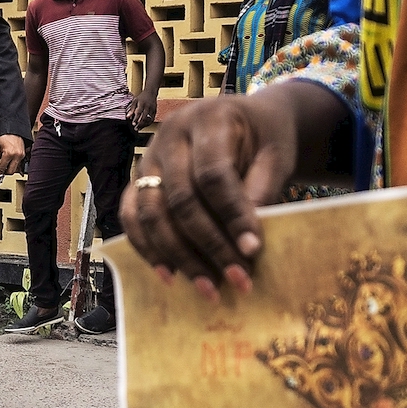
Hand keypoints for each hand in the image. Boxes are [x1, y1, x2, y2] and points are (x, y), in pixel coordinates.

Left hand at [0, 134, 26, 177]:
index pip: (2, 169)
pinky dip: (12, 164)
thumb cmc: (4, 135)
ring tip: (4, 161)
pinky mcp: (23, 154)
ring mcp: (21, 155)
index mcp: (9, 153)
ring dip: (9, 167)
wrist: (13, 128)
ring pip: (15, 168)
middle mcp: (17, 155)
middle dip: (4, 172)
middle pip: (11, 172)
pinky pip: (18, 163)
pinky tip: (9, 159)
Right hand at [119, 83, 342, 299]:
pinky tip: (169, 275)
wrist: (247, 121)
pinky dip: (146, 247)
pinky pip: (131, 215)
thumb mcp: (276, 155)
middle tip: (236, 278)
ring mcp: (149, 157)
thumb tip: (247, 244)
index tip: (253, 250)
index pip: (213, 174)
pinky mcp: (139, 178)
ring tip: (207, 287)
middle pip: (180, 198)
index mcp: (208, 119)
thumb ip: (262, 190)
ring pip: (151, 212)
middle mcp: (169, 135)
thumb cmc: (264, 138)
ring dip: (177, 255)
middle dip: (209, 245)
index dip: (232, 215)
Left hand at [129, 85, 159, 130]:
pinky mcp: (155, 111)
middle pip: (144, 117)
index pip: (139, 112)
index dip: (136, 118)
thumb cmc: (142, 97)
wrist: (151, 92)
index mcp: (142, 103)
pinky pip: (152, 119)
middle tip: (136, 128)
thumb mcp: (135, 101)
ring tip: (139, 129)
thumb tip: (127, 117)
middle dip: (140, 124)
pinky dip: (148, 123)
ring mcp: (152, 109)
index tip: (133, 123)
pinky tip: (144, 126)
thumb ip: (131, 109)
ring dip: (144, 125)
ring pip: (149, 119)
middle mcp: (148, 106)